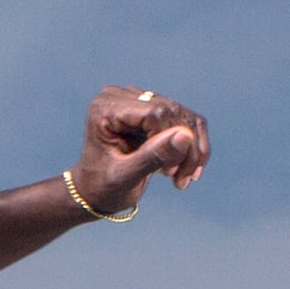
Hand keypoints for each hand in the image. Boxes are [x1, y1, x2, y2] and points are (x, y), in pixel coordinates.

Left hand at [66, 85, 209, 218]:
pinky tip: (186, 170)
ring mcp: (139, 100)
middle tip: (181, 180)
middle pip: (172, 112)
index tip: (170, 172)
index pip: (154, 113)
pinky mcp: (154, 109)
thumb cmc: (102, 187)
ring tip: (182, 179)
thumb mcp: (124, 176)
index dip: (169, 140)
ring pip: (185, 116)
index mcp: (106, 108)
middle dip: (185, 149)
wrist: (95, 192)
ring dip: (192, 150)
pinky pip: (187, 121)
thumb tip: (185, 136)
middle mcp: (122, 97)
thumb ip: (152, 156)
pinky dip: (194, 147)